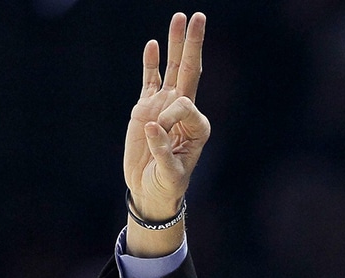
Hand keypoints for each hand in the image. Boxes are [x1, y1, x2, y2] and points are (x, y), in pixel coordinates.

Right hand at [123, 12, 210, 223]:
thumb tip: (152, 124)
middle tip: (198, 16)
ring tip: (179, 18)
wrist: (150, 191)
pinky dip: (150, 62)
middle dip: (193, 44)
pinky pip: (149, 80)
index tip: (157, 134)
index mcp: (198, 126)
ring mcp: (165, 106)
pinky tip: (153, 44)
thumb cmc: (166, 185)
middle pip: (189, 70)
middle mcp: (185, 111)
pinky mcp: (146, 109)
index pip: (185, 105)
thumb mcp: (169, 173)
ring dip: (175, 44)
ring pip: (171, 69)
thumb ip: (162, 150)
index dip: (169, 117)